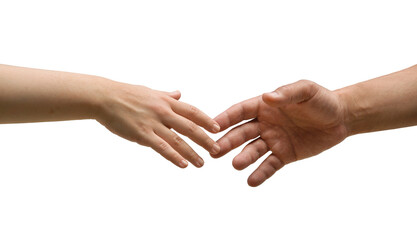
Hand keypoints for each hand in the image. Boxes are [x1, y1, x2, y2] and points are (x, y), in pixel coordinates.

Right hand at [96, 80, 220, 167]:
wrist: (104, 97)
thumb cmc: (126, 94)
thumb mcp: (150, 91)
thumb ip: (166, 95)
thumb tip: (179, 93)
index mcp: (166, 101)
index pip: (192, 111)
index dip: (206, 120)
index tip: (217, 129)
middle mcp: (163, 111)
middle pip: (190, 127)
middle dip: (205, 139)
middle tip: (217, 149)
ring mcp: (152, 123)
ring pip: (177, 140)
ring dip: (192, 152)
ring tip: (202, 163)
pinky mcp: (141, 134)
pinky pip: (161, 147)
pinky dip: (173, 157)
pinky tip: (183, 165)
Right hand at [212, 80, 347, 186]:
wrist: (342, 119)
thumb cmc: (322, 100)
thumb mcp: (306, 91)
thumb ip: (286, 94)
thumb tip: (267, 97)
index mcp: (265, 106)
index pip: (240, 112)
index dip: (226, 118)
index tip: (212, 126)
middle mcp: (265, 124)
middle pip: (242, 133)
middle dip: (228, 141)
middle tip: (215, 150)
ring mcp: (273, 140)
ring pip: (253, 150)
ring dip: (244, 158)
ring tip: (236, 165)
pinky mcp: (284, 155)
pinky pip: (270, 165)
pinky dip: (260, 173)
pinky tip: (251, 181)